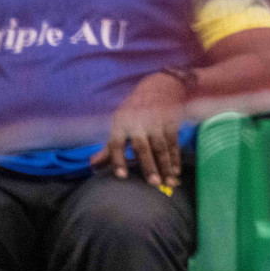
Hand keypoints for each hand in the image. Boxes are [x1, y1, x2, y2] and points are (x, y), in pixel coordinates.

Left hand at [90, 70, 187, 188]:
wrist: (159, 86)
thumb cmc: (134, 111)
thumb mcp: (119, 124)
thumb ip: (108, 148)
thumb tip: (93, 167)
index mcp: (121, 124)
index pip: (116, 144)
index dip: (118, 160)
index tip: (121, 176)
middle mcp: (138, 124)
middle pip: (143, 147)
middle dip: (148, 165)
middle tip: (153, 184)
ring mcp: (156, 124)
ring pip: (161, 147)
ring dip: (166, 166)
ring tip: (168, 183)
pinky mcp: (171, 123)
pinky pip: (173, 144)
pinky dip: (175, 158)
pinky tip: (175, 172)